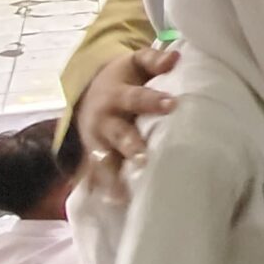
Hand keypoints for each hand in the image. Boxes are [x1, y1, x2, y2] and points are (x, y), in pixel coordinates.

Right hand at [74, 48, 177, 198]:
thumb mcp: (135, 62)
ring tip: (122, 195)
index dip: (153, 101)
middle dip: (131, 146)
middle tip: (144, 158)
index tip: (172, 104)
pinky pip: (97, 175)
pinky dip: (102, 190)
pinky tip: (113, 206)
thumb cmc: (124, 78)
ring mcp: (97, 141)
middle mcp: (105, 119)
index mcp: (117, 93)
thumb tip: (175, 58)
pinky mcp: (94, 157)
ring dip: (113, 176)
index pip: (136, 97)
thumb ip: (154, 60)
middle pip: (118, 133)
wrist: (89, 91)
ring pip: (104, 160)